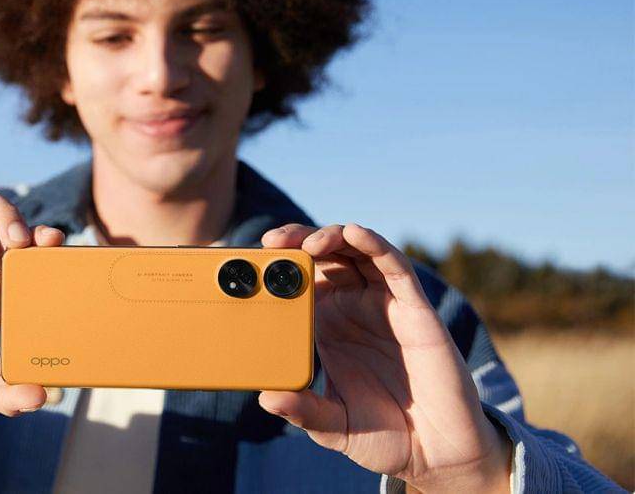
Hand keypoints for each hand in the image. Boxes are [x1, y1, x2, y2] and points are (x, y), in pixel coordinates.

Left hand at [259, 223, 510, 492]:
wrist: (435, 453)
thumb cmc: (383, 435)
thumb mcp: (332, 425)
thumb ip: (303, 411)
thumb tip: (267, 398)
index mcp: (327, 328)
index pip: (299, 282)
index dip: (277, 266)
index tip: (251, 262)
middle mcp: (353, 309)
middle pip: (324, 257)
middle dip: (296, 242)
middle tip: (271, 242)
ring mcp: (383, 305)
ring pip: (356, 253)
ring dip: (331, 236)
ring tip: (307, 241)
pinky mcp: (415, 308)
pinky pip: (395, 267)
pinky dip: (374, 244)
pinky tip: (354, 234)